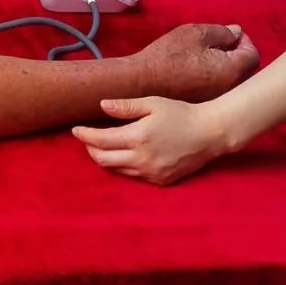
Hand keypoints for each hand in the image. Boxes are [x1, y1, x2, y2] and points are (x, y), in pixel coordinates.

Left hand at [73, 97, 232, 184]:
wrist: (210, 133)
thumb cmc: (180, 113)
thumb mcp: (152, 103)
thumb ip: (125, 106)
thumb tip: (101, 106)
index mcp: (138, 137)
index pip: (100, 140)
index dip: (85, 135)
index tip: (75, 129)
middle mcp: (142, 159)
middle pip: (103, 160)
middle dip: (90, 149)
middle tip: (86, 139)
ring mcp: (152, 173)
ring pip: (117, 170)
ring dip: (105, 158)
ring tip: (102, 146)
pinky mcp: (161, 181)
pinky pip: (134, 176)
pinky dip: (124, 166)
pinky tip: (124, 155)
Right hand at [136, 23, 258, 101]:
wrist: (143, 82)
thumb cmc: (169, 55)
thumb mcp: (195, 33)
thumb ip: (221, 32)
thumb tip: (236, 33)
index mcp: (231, 71)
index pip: (252, 54)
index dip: (244, 41)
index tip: (229, 34)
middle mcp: (230, 89)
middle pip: (245, 69)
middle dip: (236, 53)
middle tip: (218, 43)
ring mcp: (218, 99)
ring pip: (232, 80)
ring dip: (226, 65)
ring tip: (206, 54)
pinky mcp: (205, 103)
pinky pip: (220, 88)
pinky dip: (215, 77)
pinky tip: (198, 69)